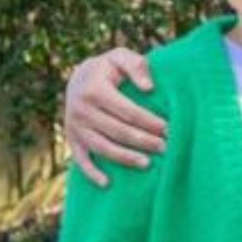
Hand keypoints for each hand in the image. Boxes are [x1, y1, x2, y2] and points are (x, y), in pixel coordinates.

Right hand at [64, 48, 164, 186]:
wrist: (78, 77)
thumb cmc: (109, 68)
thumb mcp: (121, 57)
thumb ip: (137, 66)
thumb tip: (149, 88)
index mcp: (94, 90)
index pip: (127, 111)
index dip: (149, 121)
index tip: (169, 129)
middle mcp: (80, 110)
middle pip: (117, 131)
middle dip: (143, 141)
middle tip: (166, 148)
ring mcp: (75, 127)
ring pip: (102, 147)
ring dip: (125, 158)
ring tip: (147, 164)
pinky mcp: (72, 139)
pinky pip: (80, 159)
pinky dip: (91, 173)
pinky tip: (107, 183)